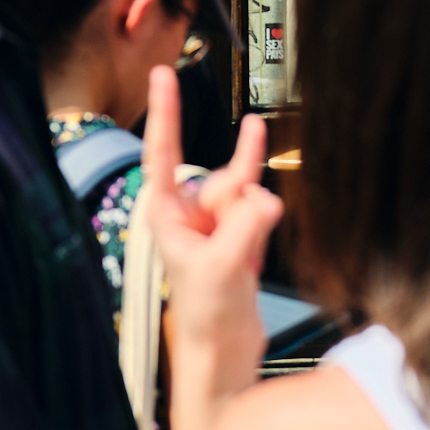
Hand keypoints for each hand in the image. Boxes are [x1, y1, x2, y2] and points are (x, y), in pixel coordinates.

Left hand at [143, 66, 283, 397]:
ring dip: (256, 221)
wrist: (222, 357)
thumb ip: (246, 227)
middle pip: (222, 181)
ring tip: (246, 260)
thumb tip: (267, 198)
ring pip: (246, 196)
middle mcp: (187, 216)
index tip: (162, 72)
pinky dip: (264, 219)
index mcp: (166, 216)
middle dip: (239, 204)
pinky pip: (256, 209)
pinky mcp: (239, 239)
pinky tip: (260, 242)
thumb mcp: (224, 268)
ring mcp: (214, 226)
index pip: (163, 153)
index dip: (165, 111)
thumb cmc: (204, 319)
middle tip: (233, 250)